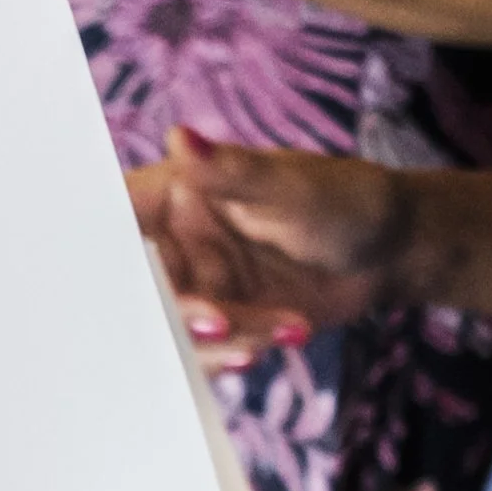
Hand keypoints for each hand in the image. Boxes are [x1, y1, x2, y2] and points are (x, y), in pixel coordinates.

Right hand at [134, 130, 410, 368]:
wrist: (391, 253)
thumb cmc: (345, 199)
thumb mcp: (291, 186)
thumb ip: (231, 173)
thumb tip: (181, 138)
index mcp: (178, 193)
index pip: (118, 216)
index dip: (101, 248)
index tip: (119, 277)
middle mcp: (178, 242)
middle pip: (138, 287)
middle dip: (172, 311)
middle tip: (219, 322)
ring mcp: (198, 286)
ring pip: (171, 328)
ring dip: (220, 340)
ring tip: (283, 327)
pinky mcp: (223, 324)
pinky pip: (207, 352)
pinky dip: (240, 352)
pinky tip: (287, 334)